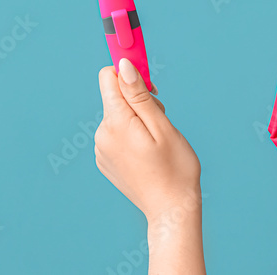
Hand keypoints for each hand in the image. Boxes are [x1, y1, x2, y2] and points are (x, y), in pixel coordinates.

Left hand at [94, 58, 204, 274]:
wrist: (170, 211)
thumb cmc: (175, 168)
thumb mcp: (162, 126)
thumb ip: (140, 95)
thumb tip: (123, 65)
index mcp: (115, 122)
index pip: (109, 78)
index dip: (129, 72)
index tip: (147, 79)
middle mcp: (101, 133)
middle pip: (115, 97)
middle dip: (138, 99)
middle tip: (161, 117)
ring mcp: (101, 148)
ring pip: (117, 116)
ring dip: (136, 119)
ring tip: (156, 140)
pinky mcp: (105, 160)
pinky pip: (115, 134)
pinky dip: (130, 135)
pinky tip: (147, 152)